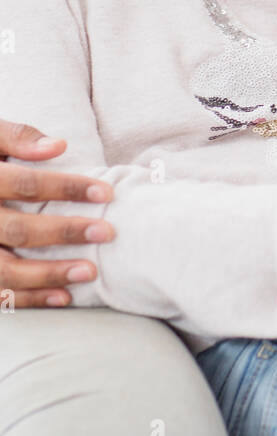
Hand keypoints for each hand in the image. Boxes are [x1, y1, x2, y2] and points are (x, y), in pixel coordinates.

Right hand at [0, 120, 113, 307]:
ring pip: (6, 269)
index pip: (25, 184)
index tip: (105, 193)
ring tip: (90, 271)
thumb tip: (58, 146)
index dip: (65, 188)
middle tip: (106, 231)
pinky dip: (30, 298)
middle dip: (64, 232)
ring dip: (50, 273)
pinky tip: (63, 296)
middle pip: (18, 230)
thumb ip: (17, 137)